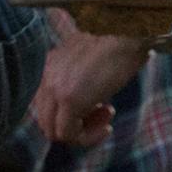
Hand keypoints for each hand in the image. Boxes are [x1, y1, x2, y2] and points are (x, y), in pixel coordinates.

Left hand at [30, 12, 147, 147]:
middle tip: (100, 114)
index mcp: (45, 67)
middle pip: (45, 121)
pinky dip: (89, 137)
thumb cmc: (114, 47)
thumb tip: (78, 108)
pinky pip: (69, 135)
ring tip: (106, 117)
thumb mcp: (85, 61)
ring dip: (82, 133)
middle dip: (73, 127)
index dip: (68, 116)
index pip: (44, 107)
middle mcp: (43, 77)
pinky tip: (107, 126)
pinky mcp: (69, 100)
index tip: (94, 108)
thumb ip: (72, 79)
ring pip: (54, 132)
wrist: (127, 35)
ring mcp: (53, 89)